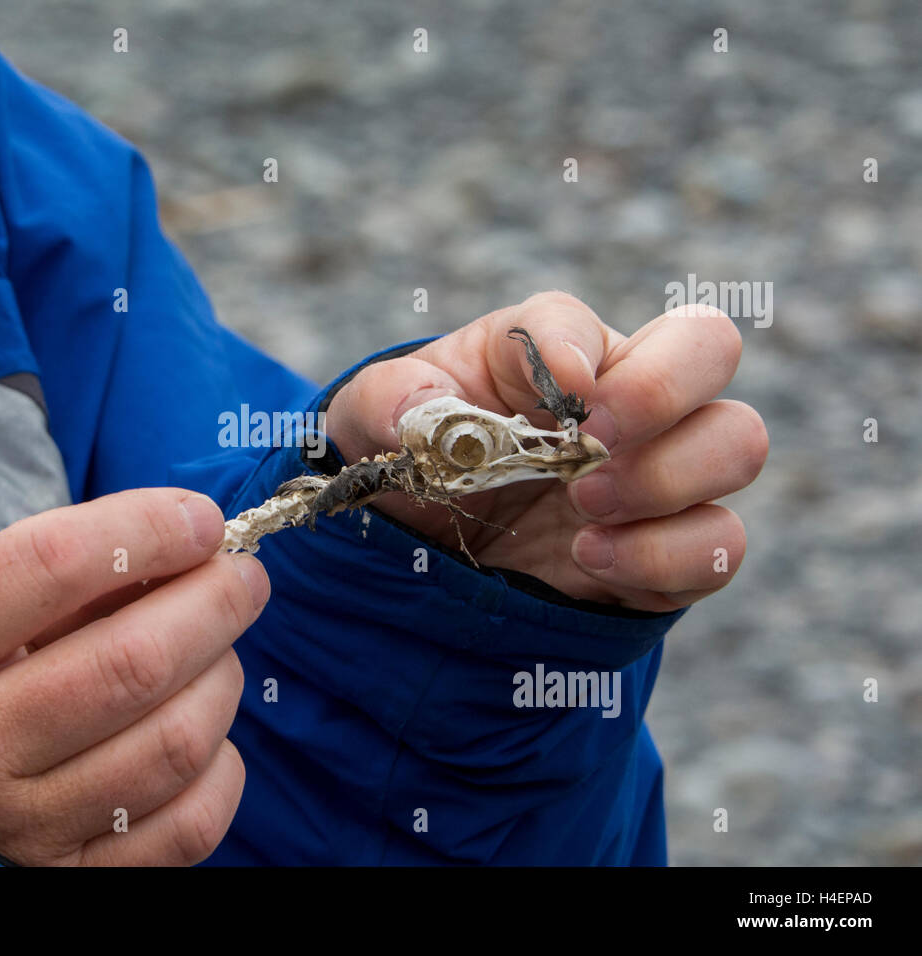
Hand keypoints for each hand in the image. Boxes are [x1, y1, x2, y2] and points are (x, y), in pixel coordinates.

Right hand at [0, 489, 267, 864]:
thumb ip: (56, 575)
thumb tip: (184, 546)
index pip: (49, 564)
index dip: (145, 528)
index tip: (200, 518)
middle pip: (133, 661)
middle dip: (215, 602)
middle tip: (240, 577)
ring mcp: (16, 825)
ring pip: (173, 743)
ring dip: (221, 679)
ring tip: (216, 653)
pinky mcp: (66, 878)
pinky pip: (186, 825)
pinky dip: (220, 768)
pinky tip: (202, 734)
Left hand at [323, 292, 767, 611]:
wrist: (433, 556)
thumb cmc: (414, 458)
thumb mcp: (374, 419)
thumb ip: (389, 401)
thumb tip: (425, 413)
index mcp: (551, 351)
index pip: (579, 323)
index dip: (571, 352)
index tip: (552, 398)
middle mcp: (623, 398)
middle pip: (711, 346)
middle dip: (661, 392)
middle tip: (590, 444)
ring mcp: (657, 471)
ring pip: (737, 441)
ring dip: (667, 476)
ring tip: (584, 507)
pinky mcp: (670, 548)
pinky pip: (719, 543)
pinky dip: (665, 554)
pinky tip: (591, 560)